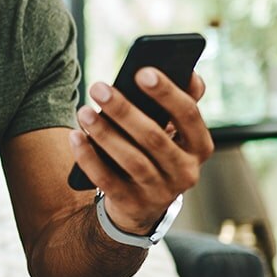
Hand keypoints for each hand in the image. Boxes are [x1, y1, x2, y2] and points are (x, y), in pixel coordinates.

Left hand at [69, 69, 213, 234]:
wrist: (142, 204)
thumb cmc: (157, 151)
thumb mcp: (174, 130)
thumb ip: (183, 101)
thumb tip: (190, 72)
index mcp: (200, 146)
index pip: (188, 115)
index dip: (167, 93)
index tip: (141, 71)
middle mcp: (186, 172)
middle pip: (154, 138)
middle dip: (124, 110)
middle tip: (98, 87)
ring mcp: (160, 192)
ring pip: (131, 160)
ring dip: (104, 133)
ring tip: (83, 111)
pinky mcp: (133, 205)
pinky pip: (107, 180)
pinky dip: (89, 158)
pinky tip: (75, 136)